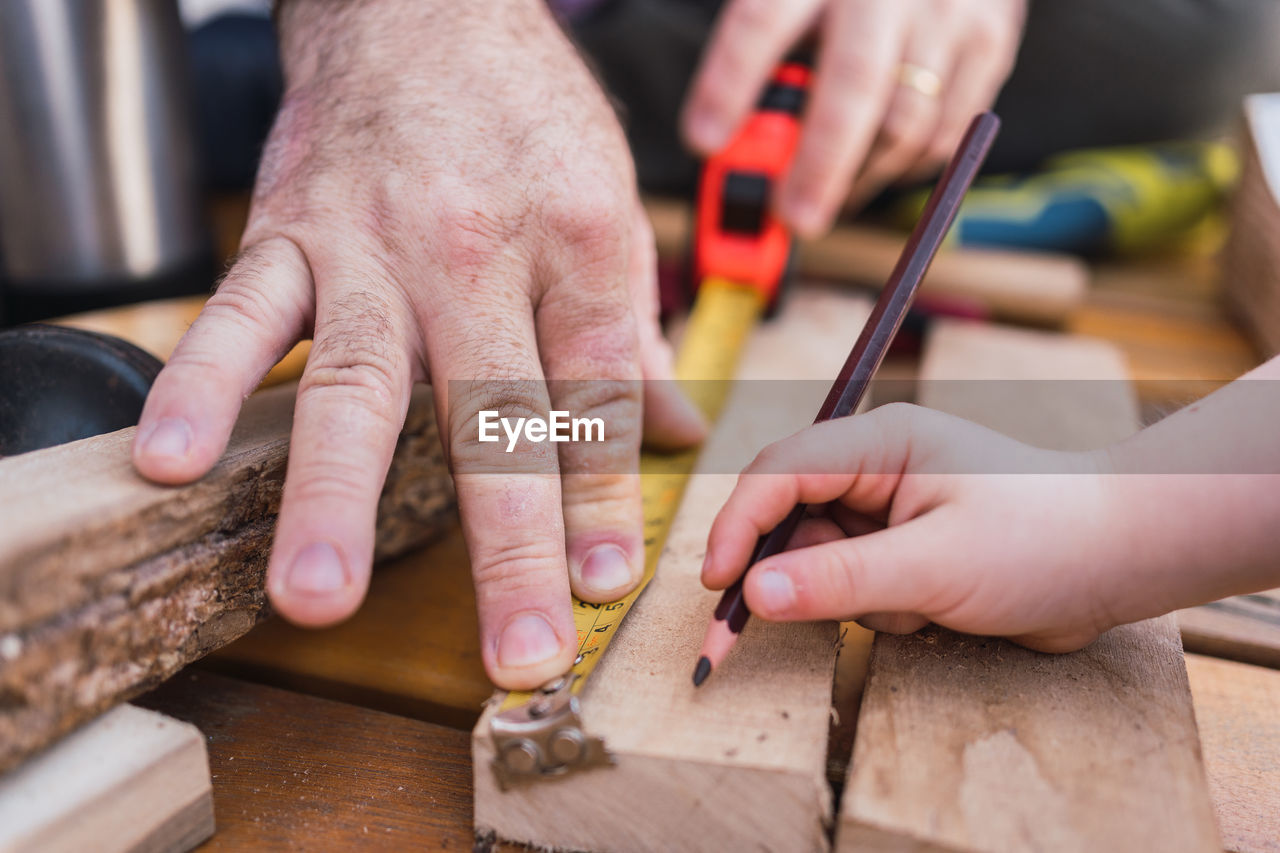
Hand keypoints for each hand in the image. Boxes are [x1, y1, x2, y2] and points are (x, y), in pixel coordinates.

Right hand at [131, 0, 702, 689]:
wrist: (419, 7)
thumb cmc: (522, 119)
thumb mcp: (607, 209)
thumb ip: (630, 335)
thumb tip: (681, 436)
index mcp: (577, 244)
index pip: (594, 397)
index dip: (604, 497)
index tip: (602, 588)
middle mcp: (477, 251)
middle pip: (496, 414)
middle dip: (507, 542)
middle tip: (513, 651)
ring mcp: (373, 245)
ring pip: (357, 381)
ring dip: (332, 493)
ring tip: (317, 593)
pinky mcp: (288, 230)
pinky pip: (242, 311)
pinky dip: (203, 382)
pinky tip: (171, 459)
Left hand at [681, 0, 1025, 234]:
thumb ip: (767, 58)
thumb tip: (731, 150)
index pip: (761, 22)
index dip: (730, 84)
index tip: (704, 141)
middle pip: (853, 86)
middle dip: (818, 165)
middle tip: (792, 219)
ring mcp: (946, 13)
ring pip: (906, 124)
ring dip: (859, 178)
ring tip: (825, 199)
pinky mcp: (990, 41)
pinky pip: (946, 134)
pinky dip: (906, 167)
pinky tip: (878, 164)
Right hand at [701, 404, 1123, 652]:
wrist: (1120, 562)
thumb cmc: (1044, 540)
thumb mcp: (937, 565)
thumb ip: (841, 578)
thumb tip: (753, 594)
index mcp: (879, 442)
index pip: (780, 471)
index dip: (738, 525)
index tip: (717, 584)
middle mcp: (875, 467)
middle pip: (788, 516)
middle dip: (782, 574)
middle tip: (743, 633)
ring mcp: (888, 509)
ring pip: (818, 559)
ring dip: (847, 598)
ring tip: (912, 610)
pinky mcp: (902, 547)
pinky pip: (854, 584)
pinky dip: (877, 610)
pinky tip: (931, 613)